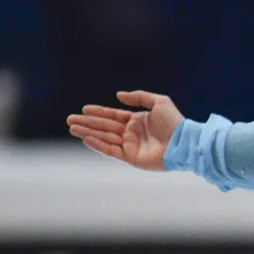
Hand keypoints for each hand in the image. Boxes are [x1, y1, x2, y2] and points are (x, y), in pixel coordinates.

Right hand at [66, 90, 184, 170]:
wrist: (183, 142)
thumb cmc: (174, 122)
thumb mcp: (159, 102)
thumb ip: (139, 97)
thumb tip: (118, 95)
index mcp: (138, 121)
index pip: (113, 116)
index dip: (99, 112)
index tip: (84, 109)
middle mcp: (132, 133)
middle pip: (105, 126)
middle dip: (88, 123)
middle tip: (70, 119)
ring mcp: (130, 146)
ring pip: (105, 138)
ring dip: (88, 133)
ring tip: (72, 128)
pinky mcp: (131, 158)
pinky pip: (110, 150)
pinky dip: (98, 144)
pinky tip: (86, 138)